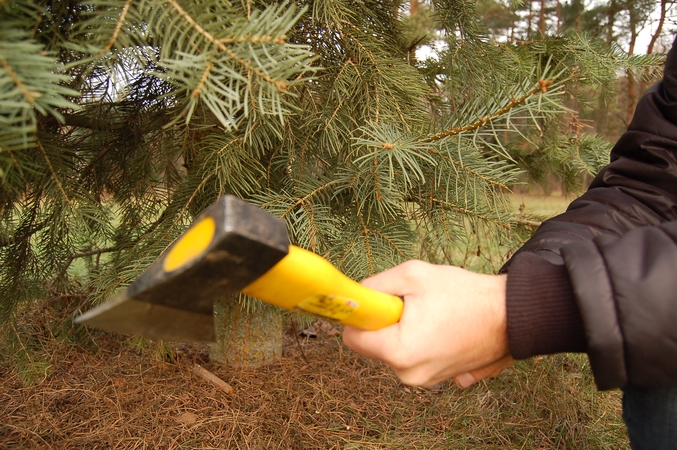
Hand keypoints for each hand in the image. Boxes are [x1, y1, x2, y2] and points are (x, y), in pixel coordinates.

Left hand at [342, 260, 511, 386]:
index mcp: (399, 352)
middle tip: (414, 304)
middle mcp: (409, 374)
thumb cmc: (466, 295)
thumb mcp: (413, 275)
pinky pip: (415, 356)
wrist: (512, 314)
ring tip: (434, 314)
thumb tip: (357, 295)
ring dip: (405, 330)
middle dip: (388, 322)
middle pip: (375, 345)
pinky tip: (443, 326)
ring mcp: (426, 380)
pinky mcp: (439, 378)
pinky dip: (422, 340)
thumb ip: (375, 285)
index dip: (361, 316)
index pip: (353, 338)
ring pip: (396, 349)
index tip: (375, 302)